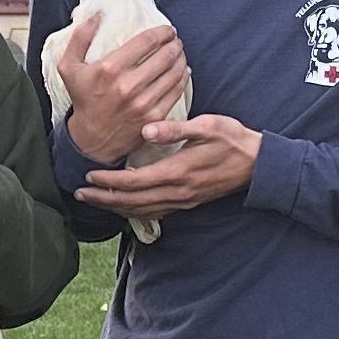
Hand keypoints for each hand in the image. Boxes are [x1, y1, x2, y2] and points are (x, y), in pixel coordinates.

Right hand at [52, 13, 189, 165]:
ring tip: (180, 53)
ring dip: (181, 59)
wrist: (92, 139)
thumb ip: (79, 38)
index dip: (162, 32)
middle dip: (174, 44)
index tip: (167, 30)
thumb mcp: (69, 67)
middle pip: (164, 56)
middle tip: (176, 40)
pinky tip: (183, 71)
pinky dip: (183, 78)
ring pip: (174, 73)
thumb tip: (96, 16)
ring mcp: (143, 102)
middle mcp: (128, 85)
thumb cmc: (83, 99)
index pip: (146, 42)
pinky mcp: (154, 117)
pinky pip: (176, 91)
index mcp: (109, 69)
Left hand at [81, 111, 256, 221]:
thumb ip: (175, 129)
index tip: (89, 175)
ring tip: (95, 200)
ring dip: (115, 207)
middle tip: (80, 193)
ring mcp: (182, 201)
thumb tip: (146, 129)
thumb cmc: (233, 140)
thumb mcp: (207, 126)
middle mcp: (177, 192)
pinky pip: (154, 212)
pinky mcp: (187, 203)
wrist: (258, 165)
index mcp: (177, 172)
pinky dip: (134, 211)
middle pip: (131, 202)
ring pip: (141, 210)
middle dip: (103, 198)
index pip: (133, 182)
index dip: (108, 181)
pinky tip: (124, 207)